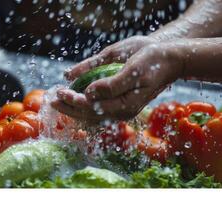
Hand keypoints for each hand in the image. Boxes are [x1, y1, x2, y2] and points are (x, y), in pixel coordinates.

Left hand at [51, 43, 184, 121]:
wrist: (170, 61)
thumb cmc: (152, 61)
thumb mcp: (133, 69)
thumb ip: (112, 84)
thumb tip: (89, 92)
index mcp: (125, 105)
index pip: (93, 107)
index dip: (74, 101)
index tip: (60, 91)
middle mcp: (123, 112)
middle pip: (89, 115)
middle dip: (69, 107)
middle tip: (51, 98)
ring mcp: (122, 110)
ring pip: (92, 115)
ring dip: (73, 109)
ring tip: (57, 102)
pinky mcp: (121, 105)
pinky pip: (98, 112)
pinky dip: (83, 108)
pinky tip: (73, 103)